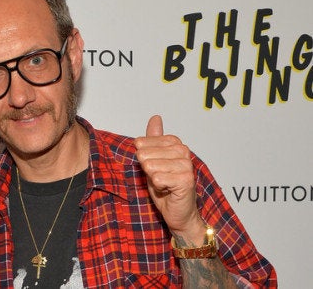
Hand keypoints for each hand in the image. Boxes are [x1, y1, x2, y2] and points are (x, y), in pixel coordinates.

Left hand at [134, 115, 204, 242]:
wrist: (178, 211)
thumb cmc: (166, 186)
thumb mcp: (154, 160)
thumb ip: (153, 139)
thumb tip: (156, 118)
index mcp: (175, 143)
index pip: (143, 142)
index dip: (143, 159)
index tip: (156, 168)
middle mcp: (183, 151)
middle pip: (144, 154)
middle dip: (147, 170)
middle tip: (160, 178)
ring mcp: (186, 165)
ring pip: (150, 166)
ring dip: (153, 179)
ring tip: (164, 184)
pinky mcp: (186, 179)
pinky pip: (157, 178)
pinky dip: (158, 188)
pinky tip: (168, 190)